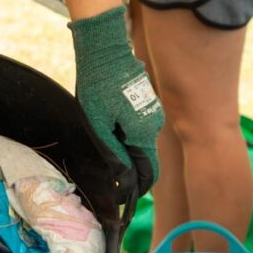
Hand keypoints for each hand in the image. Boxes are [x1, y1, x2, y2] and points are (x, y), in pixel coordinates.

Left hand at [69, 6, 163, 195]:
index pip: (149, 172)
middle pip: (145, 160)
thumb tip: (122, 179)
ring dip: (126, 155)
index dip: (137, 190)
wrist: (105, 50)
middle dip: (130, 175)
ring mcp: (153, 113)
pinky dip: (126, 139)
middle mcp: (155, 125)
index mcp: (145, 132)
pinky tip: (109, 135)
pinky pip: (138, 130)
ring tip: (107, 161)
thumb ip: (112, 152)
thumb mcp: (98, 124)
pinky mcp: (146, 105)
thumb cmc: (97, 85)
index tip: (122, 202)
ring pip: (140, 144)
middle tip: (111, 188)